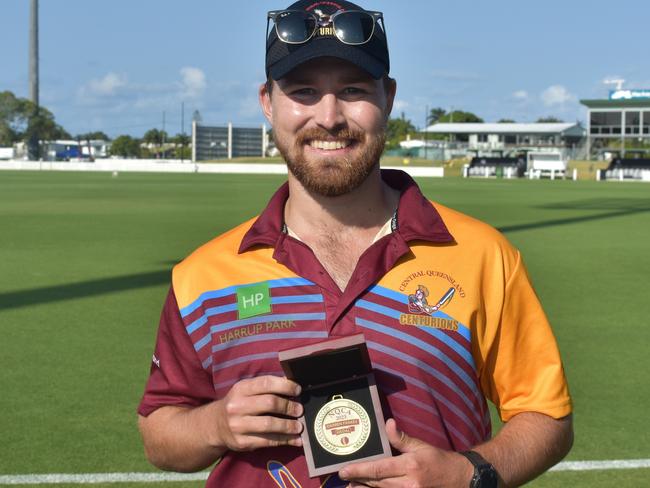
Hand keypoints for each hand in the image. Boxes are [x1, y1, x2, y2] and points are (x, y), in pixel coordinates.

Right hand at [211, 375, 303, 451]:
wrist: (215, 426)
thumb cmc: (238, 404)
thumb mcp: (246, 390)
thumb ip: (265, 387)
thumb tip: (292, 385)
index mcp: (241, 389)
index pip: (266, 383)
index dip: (285, 386)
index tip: (298, 390)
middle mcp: (237, 406)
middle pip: (269, 404)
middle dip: (288, 407)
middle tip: (300, 410)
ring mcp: (238, 425)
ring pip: (269, 425)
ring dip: (288, 426)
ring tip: (299, 426)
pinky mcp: (242, 442)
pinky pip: (268, 441)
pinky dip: (285, 440)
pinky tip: (295, 440)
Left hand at [338, 418, 472, 487]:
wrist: (461, 478)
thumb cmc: (439, 460)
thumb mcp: (421, 446)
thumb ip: (402, 438)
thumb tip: (388, 424)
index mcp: (409, 466)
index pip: (378, 469)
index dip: (359, 470)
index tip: (344, 470)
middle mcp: (408, 484)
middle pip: (377, 484)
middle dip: (358, 481)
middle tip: (343, 478)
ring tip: (350, 487)